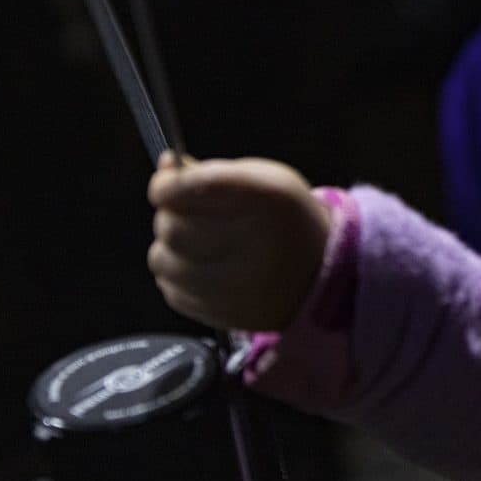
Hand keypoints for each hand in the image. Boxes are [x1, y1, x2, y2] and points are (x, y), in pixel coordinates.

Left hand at [147, 153, 332, 331]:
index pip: (195, 189)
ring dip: (169, 247)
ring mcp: (234, 287)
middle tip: (184, 212)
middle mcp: (252, 244)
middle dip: (169, 214)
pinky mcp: (219, 315)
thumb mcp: (263, 180)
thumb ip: (212, 171)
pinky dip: (176, 275)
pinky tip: (201, 267)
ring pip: (162, 260)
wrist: (318, 276)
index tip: (164, 184)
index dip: (166, 185)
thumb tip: (164, 166)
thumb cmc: (284, 218)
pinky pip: (169, 289)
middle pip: (172, 227)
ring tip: (193, 242)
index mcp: (266, 200)